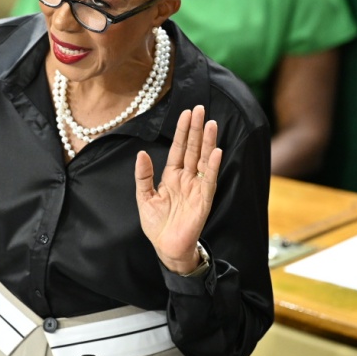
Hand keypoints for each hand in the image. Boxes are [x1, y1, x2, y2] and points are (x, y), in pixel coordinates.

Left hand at [135, 105, 221, 274]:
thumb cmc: (156, 224)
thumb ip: (143, 176)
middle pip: (192, 149)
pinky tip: (215, 151)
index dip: (182, 131)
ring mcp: (196, 188)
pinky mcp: (203, 200)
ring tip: (210, 124)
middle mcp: (186, 178)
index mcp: (171, 176)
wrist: (166, 247)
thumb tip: (141, 153)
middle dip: (195, 129)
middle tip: (200, 109)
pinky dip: (212, 166)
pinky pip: (209, 180)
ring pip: (202, 160)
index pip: (178, 148)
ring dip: (207, 142)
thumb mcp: (144, 197)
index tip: (186, 113)